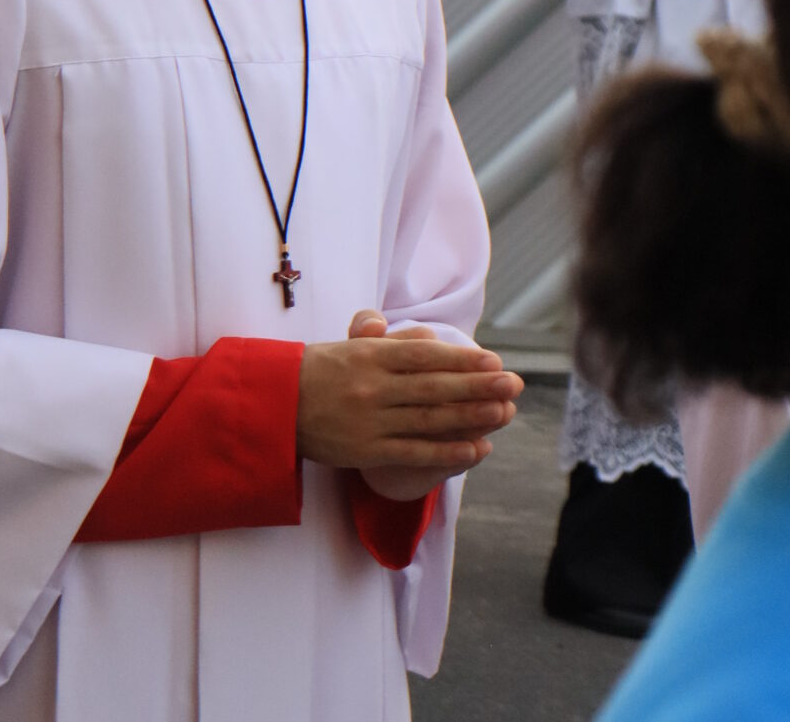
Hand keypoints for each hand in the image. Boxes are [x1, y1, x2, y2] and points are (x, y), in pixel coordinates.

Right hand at [298, 310, 520, 485]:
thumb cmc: (320, 371)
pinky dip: (448, 451)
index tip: (494, 360)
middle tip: (514, 383)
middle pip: (436, 386)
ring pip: (430, 419)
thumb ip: (388, 339)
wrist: (275, 407)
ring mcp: (372, 421)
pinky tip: (476, 447)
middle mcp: (375, 387)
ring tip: (504, 412)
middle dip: (479, 385)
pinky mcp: (368, 451)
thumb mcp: (350, 345)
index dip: (462, 359)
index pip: (425, 355)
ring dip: (471, 416)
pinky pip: (415, 452)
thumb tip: (426, 337)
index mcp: (372, 355)